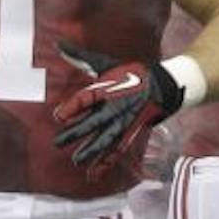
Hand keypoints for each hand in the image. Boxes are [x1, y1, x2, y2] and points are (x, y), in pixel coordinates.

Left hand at [51, 43, 187, 175]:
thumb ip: (79, 57)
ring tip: (76, 160)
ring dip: (92, 151)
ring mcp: (124, 122)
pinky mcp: (130, 133)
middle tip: (57, 143)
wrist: (162, 86)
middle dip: (77, 133)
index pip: (88, 98)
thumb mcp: (104, 63)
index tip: (58, 116)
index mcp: (108, 88)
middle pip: (95, 122)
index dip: (73, 107)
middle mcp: (116, 107)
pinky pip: (117, 150)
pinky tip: (93, 174)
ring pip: (107, 139)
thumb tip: (57, 44)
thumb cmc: (127, 73)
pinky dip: (106, 163)